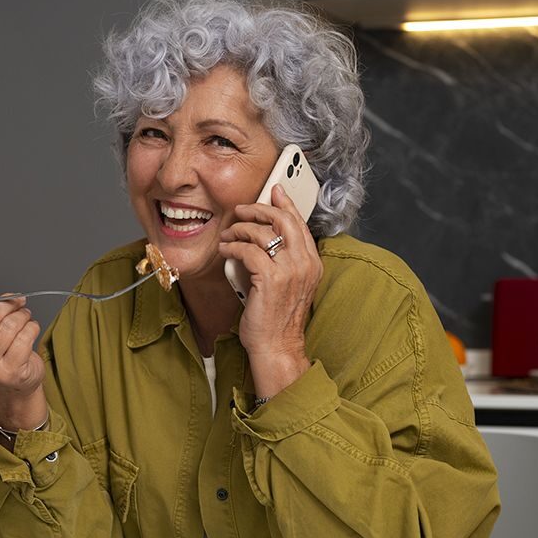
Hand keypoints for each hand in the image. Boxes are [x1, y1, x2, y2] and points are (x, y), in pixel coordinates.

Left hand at [218, 185, 320, 394]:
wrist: (276, 346)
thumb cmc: (277, 318)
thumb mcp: (288, 284)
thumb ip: (284, 260)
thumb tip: (265, 237)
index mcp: (312, 263)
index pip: (299, 223)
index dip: (285, 203)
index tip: (274, 191)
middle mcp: (305, 263)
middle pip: (283, 220)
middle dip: (259, 210)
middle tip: (241, 210)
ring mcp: (289, 270)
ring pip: (263, 232)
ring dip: (240, 229)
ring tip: (228, 235)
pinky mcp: (270, 278)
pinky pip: (248, 250)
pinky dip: (232, 246)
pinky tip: (225, 249)